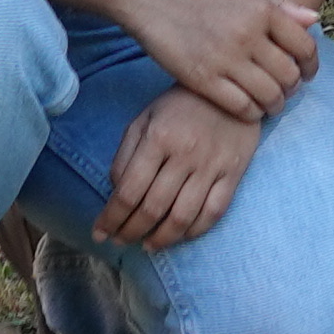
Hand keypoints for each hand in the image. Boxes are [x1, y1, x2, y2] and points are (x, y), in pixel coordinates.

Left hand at [95, 87, 264, 250]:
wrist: (231, 88)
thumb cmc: (180, 106)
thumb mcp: (144, 119)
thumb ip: (125, 155)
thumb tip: (116, 193)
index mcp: (157, 139)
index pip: (129, 191)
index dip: (111, 218)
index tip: (100, 233)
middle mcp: (184, 154)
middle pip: (152, 208)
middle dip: (130, 232)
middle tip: (119, 242)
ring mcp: (211, 166)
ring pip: (182, 217)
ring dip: (160, 239)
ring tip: (146, 246)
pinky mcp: (233, 173)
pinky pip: (213, 212)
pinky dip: (194, 231)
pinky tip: (179, 236)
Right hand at [110, 0, 318, 124]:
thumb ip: (279, 1)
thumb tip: (314, 19)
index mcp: (262, 9)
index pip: (304, 46)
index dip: (311, 64)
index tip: (306, 72)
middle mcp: (248, 34)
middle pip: (289, 74)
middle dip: (294, 87)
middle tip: (288, 90)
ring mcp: (225, 58)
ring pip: (268, 95)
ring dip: (275, 104)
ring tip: (271, 103)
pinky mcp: (203, 79)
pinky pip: (241, 107)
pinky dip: (252, 113)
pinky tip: (250, 109)